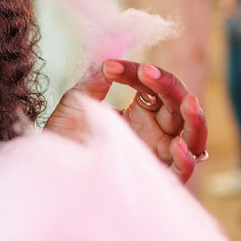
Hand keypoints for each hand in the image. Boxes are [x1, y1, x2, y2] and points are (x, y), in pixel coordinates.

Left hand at [45, 59, 208, 183]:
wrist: (45, 173)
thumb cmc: (62, 139)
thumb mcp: (75, 105)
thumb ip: (92, 82)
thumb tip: (107, 58)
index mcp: (142, 114)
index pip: (155, 87)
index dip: (138, 73)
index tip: (109, 67)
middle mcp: (155, 134)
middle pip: (179, 106)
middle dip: (168, 85)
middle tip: (146, 70)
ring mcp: (157, 157)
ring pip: (193, 137)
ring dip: (195, 119)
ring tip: (189, 102)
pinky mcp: (153, 181)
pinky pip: (182, 173)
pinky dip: (186, 160)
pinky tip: (177, 145)